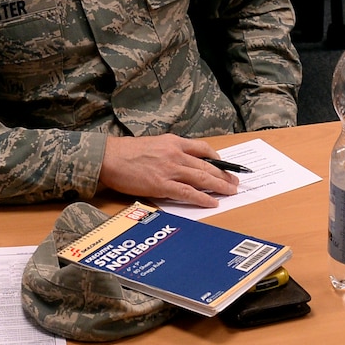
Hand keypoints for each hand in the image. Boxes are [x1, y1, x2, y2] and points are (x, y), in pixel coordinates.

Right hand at [98, 135, 237, 208]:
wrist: (108, 157)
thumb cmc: (125, 152)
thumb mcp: (153, 144)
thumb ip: (169, 151)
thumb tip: (181, 161)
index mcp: (173, 142)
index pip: (202, 148)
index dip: (217, 158)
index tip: (225, 165)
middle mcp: (175, 154)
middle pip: (207, 165)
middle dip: (224, 175)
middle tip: (235, 182)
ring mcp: (170, 169)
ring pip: (202, 178)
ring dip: (219, 186)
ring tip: (230, 192)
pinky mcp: (162, 185)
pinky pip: (188, 193)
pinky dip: (202, 198)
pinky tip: (212, 203)